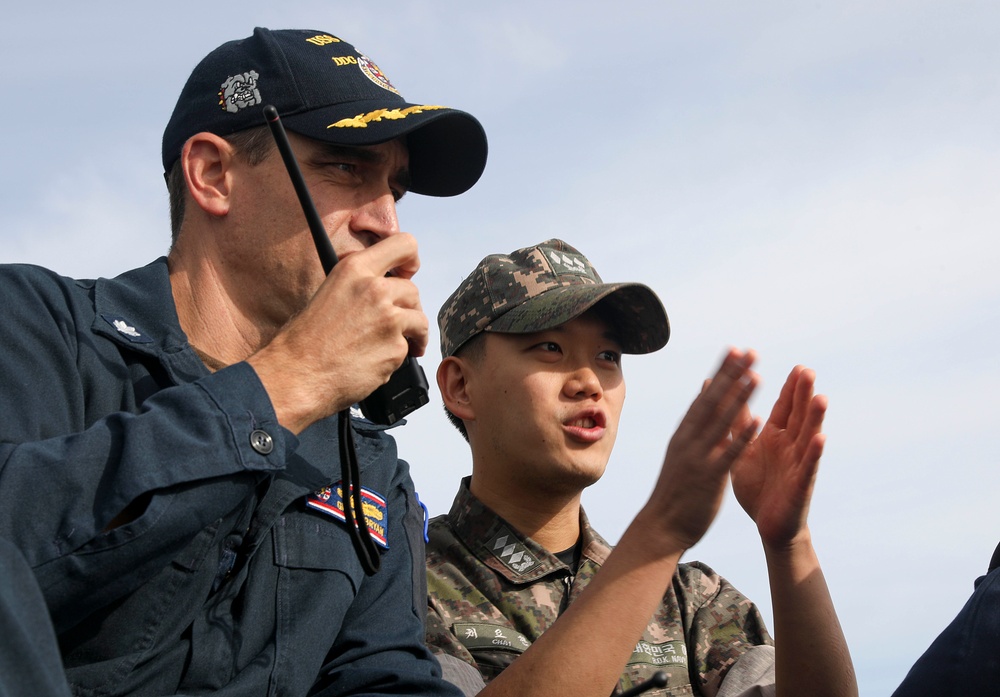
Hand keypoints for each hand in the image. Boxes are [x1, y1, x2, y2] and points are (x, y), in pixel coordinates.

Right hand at [248, 233, 428, 432]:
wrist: (297, 373)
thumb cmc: (305, 339)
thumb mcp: (330, 292)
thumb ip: (360, 285)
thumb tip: (386, 288)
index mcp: (355, 269)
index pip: (404, 244)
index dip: (411, 260)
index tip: (408, 273)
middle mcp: (374, 289)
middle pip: (413, 290)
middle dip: (409, 307)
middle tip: (399, 322)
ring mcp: (388, 318)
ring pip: (419, 320)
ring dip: (414, 334)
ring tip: (401, 345)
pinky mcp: (395, 348)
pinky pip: (407, 350)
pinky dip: (396, 358)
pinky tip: (375, 361)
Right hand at [645, 348, 761, 551]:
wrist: (662, 526)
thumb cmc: (675, 490)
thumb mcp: (680, 452)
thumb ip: (694, 424)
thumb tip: (704, 391)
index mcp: (684, 434)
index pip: (705, 396)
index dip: (721, 372)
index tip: (736, 349)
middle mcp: (689, 440)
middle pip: (712, 401)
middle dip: (732, 375)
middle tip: (749, 351)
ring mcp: (698, 457)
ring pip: (721, 422)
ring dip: (739, 398)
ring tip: (756, 375)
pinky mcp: (709, 477)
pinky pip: (728, 453)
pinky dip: (742, 435)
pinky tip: (757, 419)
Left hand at [730, 365, 825, 547]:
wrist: (768, 527)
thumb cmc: (759, 488)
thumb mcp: (744, 453)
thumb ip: (740, 428)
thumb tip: (731, 401)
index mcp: (774, 437)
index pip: (785, 408)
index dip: (791, 389)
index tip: (798, 367)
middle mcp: (790, 447)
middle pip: (799, 416)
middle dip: (803, 395)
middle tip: (808, 371)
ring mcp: (798, 464)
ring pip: (808, 437)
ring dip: (814, 418)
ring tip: (820, 397)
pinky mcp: (801, 485)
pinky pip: (808, 467)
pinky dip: (813, 452)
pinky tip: (820, 438)